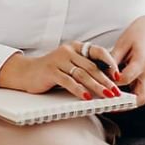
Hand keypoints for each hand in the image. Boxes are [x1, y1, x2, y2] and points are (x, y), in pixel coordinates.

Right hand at [0, 42, 120, 100]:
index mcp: (75, 47)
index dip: (110, 63)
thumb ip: (84, 67)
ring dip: (97, 86)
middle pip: (92, 66)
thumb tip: (108, 80)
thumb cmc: (51, 70)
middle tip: (116, 91)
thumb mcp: (69, 64)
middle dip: (106, 80)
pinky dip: (79, 90)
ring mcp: (59, 60)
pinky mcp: (51, 71)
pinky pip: (68, 81)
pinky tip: (87, 97)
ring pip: (83, 74)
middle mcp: (68, 51)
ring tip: (107, 96)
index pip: (98, 51)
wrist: (26, 72)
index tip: (119, 75)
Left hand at [110, 16, 144, 106]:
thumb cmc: (135, 35)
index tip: (100, 85)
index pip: (126, 78)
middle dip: (125, 104)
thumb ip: (112, 59)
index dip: (112, 83)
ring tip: (109, 105)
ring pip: (140, 98)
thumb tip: (101, 72)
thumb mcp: (121, 44)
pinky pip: (138, 93)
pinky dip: (127, 97)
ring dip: (126, 103)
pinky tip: (114, 96)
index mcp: (142, 62)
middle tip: (108, 106)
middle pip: (140, 97)